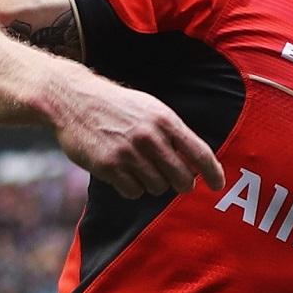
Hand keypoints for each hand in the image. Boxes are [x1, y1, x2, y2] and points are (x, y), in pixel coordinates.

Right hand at [52, 75, 223, 199]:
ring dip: (152, 183)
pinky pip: (133, 191)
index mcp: (164, 120)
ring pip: (157, 187)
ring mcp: (129, 153)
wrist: (73, 100)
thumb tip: (195, 162)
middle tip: (175, 181)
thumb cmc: (116, 105)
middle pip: (181, 178)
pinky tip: (123, 172)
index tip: (218, 185)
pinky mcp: (109, 167)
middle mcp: (149, 137)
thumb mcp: (150, 108)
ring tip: (139, 168)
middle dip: (181, 184)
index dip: (212, 172)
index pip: (199, 152)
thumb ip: (172, 132)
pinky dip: (132, 187)